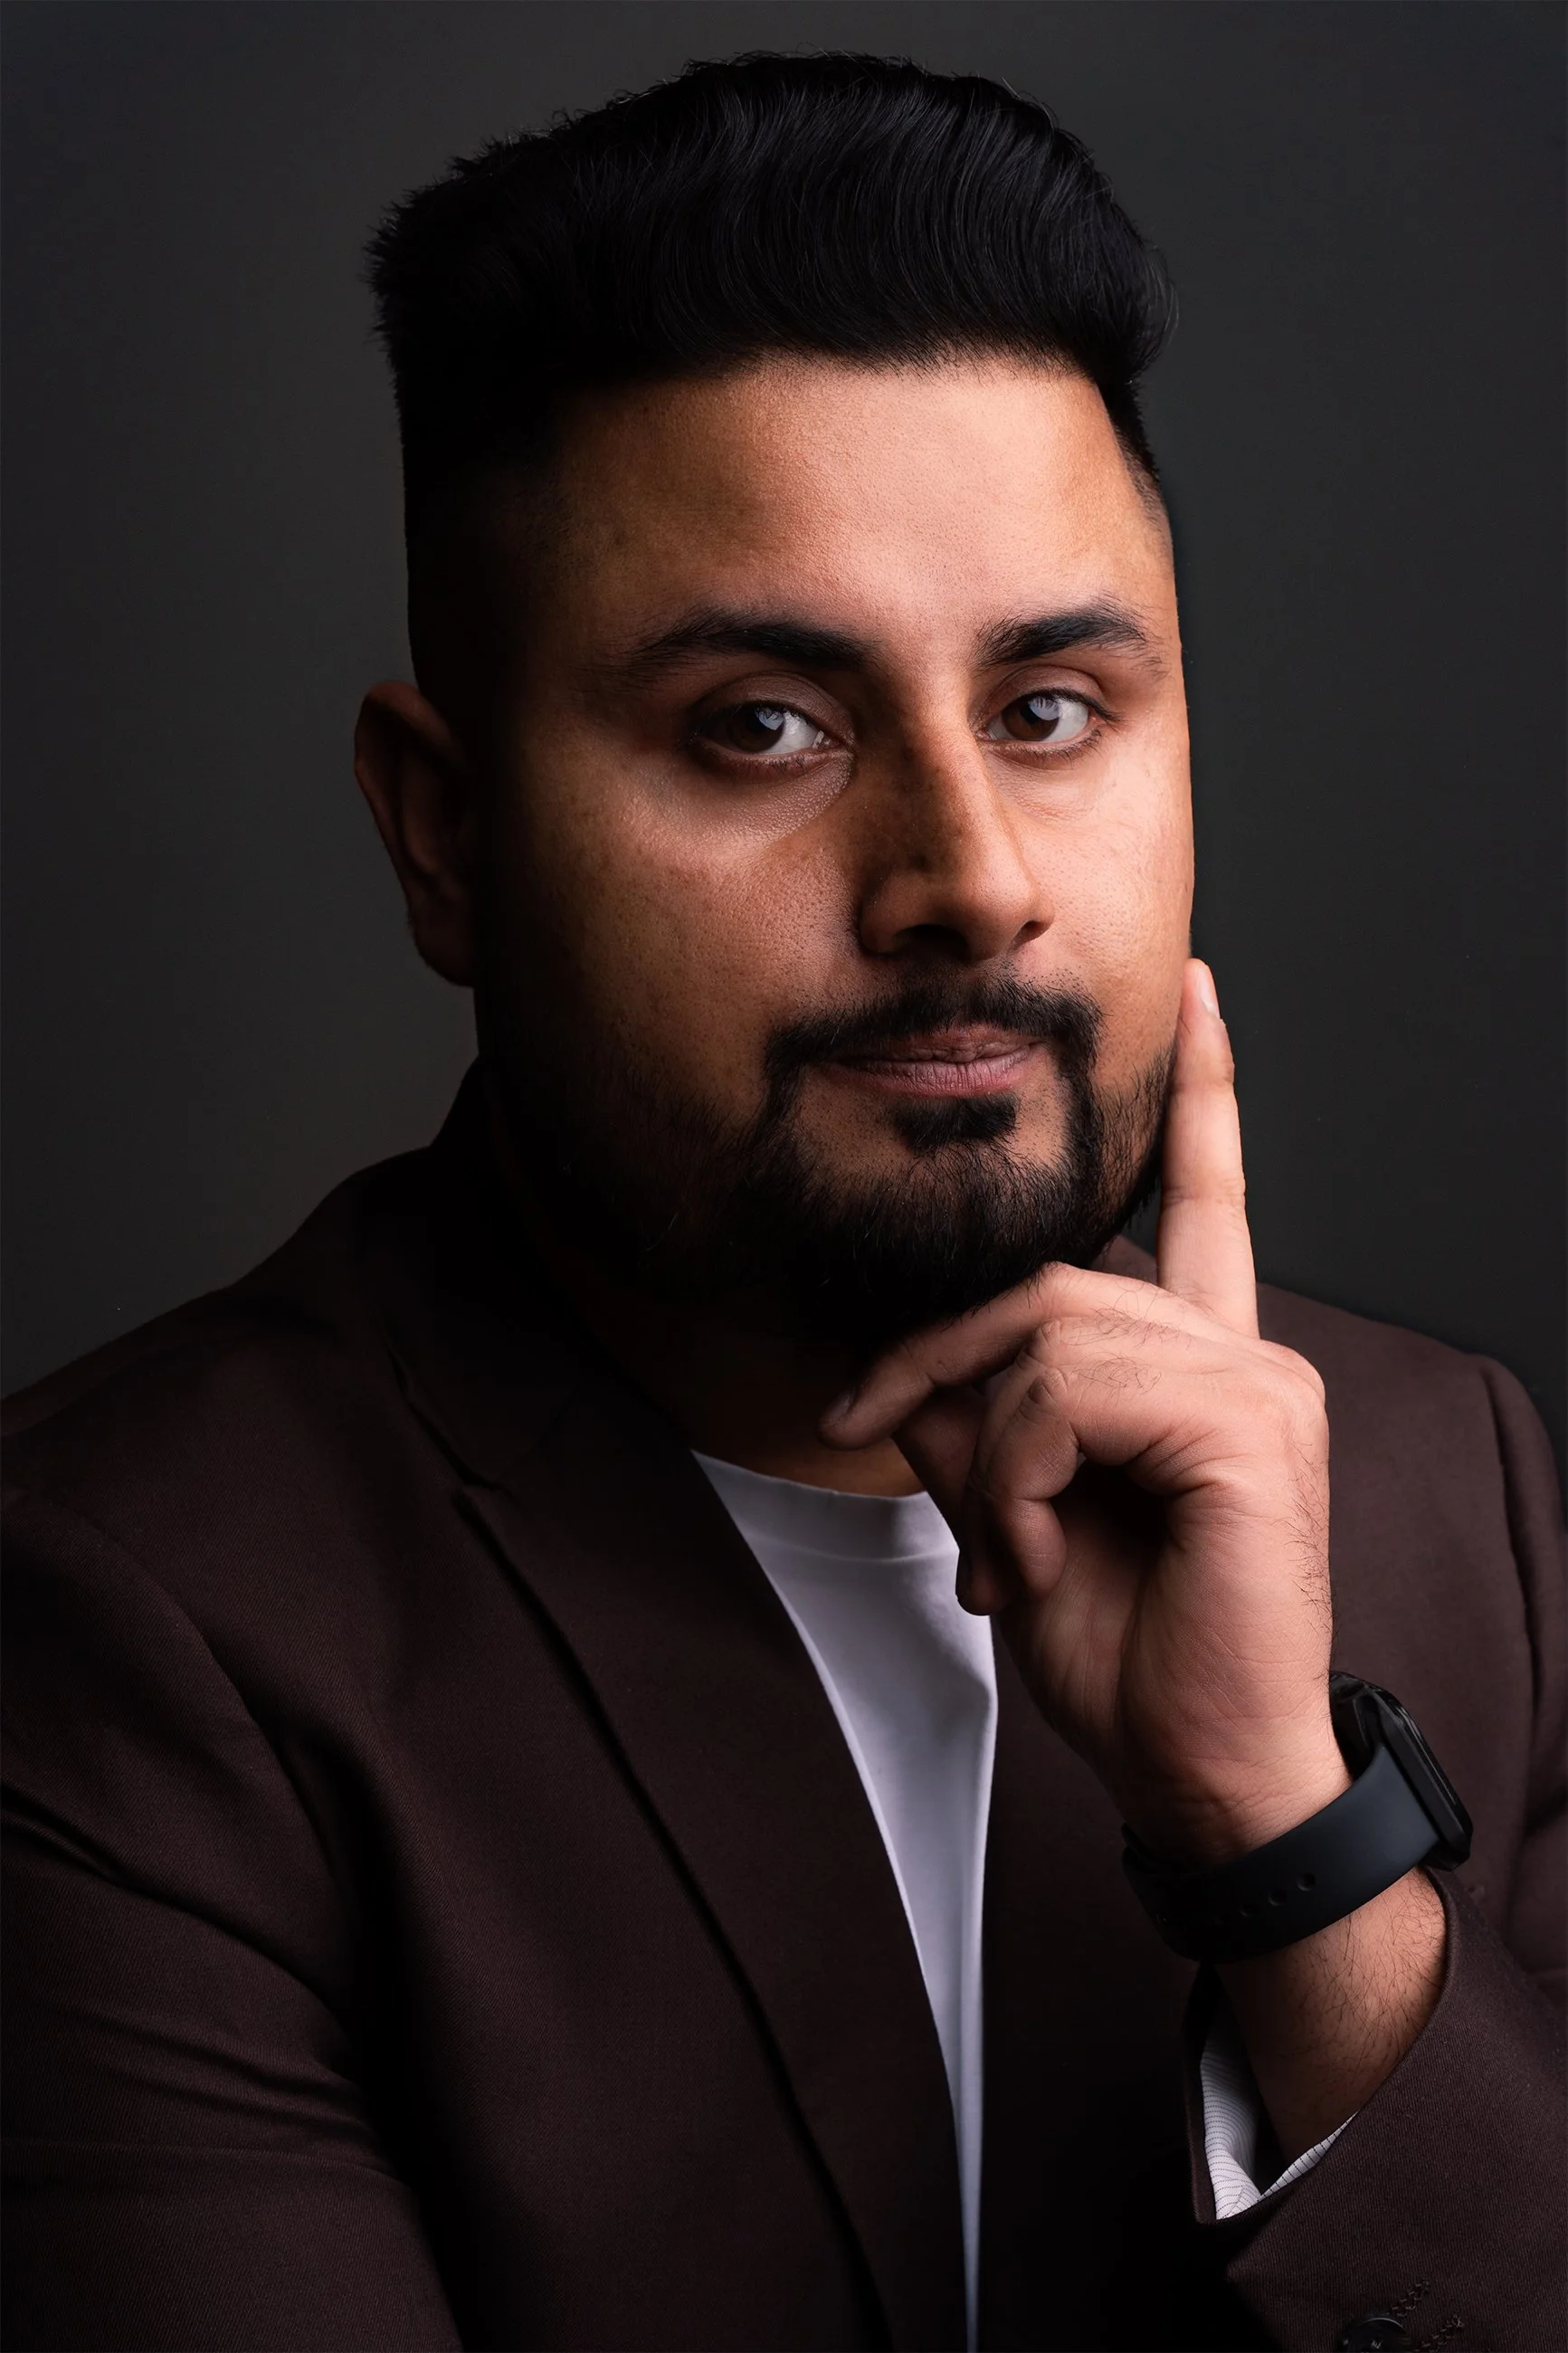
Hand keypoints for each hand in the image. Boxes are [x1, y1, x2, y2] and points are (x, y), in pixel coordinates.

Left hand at [822, 958, 1348, 1866]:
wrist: (1203, 1772)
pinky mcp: (1248, 1425)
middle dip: (932, 1351)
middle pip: (1051, 1280)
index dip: (1200, 1098)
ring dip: (984, 1443)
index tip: (1196, 991)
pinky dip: (1017, 1474)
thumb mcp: (1012, 1518)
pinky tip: (1025, 1556)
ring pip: (1053, 1332)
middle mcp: (1243, 1350)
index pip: (1203, 1201)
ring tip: (997, 1551)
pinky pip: (1073, 1393)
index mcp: (1203, 1359)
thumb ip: (973, 1422)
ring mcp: (1257, 1380)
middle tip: (862, 1425)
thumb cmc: (1128, 1654)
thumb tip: (905, 1369)